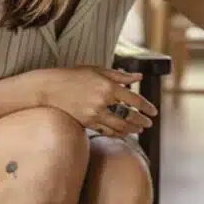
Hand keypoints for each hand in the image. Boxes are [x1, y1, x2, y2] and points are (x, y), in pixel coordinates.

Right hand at [37, 66, 157, 136]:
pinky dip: (117, 133)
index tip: (154, 111)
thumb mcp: (97, 70)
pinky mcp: (87, 122)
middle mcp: (103, 101)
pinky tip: (123, 133)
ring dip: (131, 129)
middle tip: (149, 124)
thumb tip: (139, 78)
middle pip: (129, 116)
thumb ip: (120, 75)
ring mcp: (94, 114)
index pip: (134, 100)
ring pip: (119, 126)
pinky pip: (106, 131)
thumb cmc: (74, 75)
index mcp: (108, 86)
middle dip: (141, 121)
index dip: (146, 107)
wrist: (49, 88)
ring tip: (139, 130)